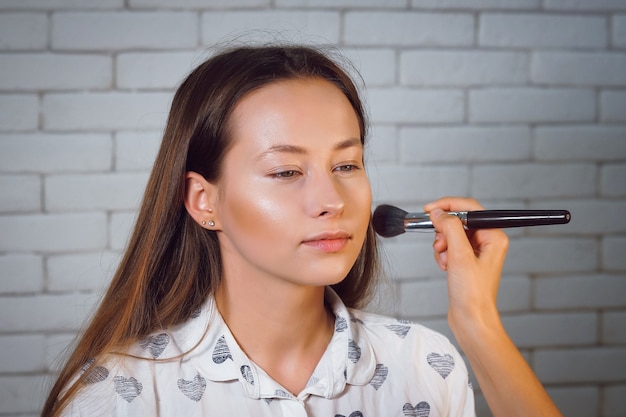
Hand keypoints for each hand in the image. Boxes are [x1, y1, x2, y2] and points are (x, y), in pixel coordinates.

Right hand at [423, 197, 508, 330]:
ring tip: (444, 259)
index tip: (430, 209)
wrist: (471, 319)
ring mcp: (477, 252)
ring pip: (451, 234)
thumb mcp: (460, 256)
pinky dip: (443, 254)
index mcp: (494, 236)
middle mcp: (488, 242)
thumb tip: (439, 212)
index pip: (470, 208)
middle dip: (444, 232)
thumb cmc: (473, 295)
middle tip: (439, 244)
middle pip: (459, 221)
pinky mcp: (467, 261)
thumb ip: (450, 228)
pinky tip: (445, 266)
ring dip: (442, 245)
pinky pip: (450, 247)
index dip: (448, 206)